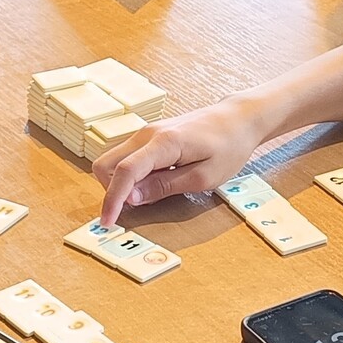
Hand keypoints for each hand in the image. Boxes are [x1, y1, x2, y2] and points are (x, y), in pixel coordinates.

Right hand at [93, 97, 262, 225]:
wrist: (237, 119)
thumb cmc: (228, 147)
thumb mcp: (203, 177)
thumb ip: (164, 187)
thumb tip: (131, 199)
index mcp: (163, 143)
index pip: (125, 171)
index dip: (113, 199)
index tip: (108, 222)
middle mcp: (147, 134)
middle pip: (106, 164)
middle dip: (112, 191)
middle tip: (135, 209)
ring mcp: (146, 133)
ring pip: (113, 161)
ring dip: (120, 184)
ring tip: (150, 195)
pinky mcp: (149, 137)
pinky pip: (126, 157)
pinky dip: (129, 176)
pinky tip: (152, 184)